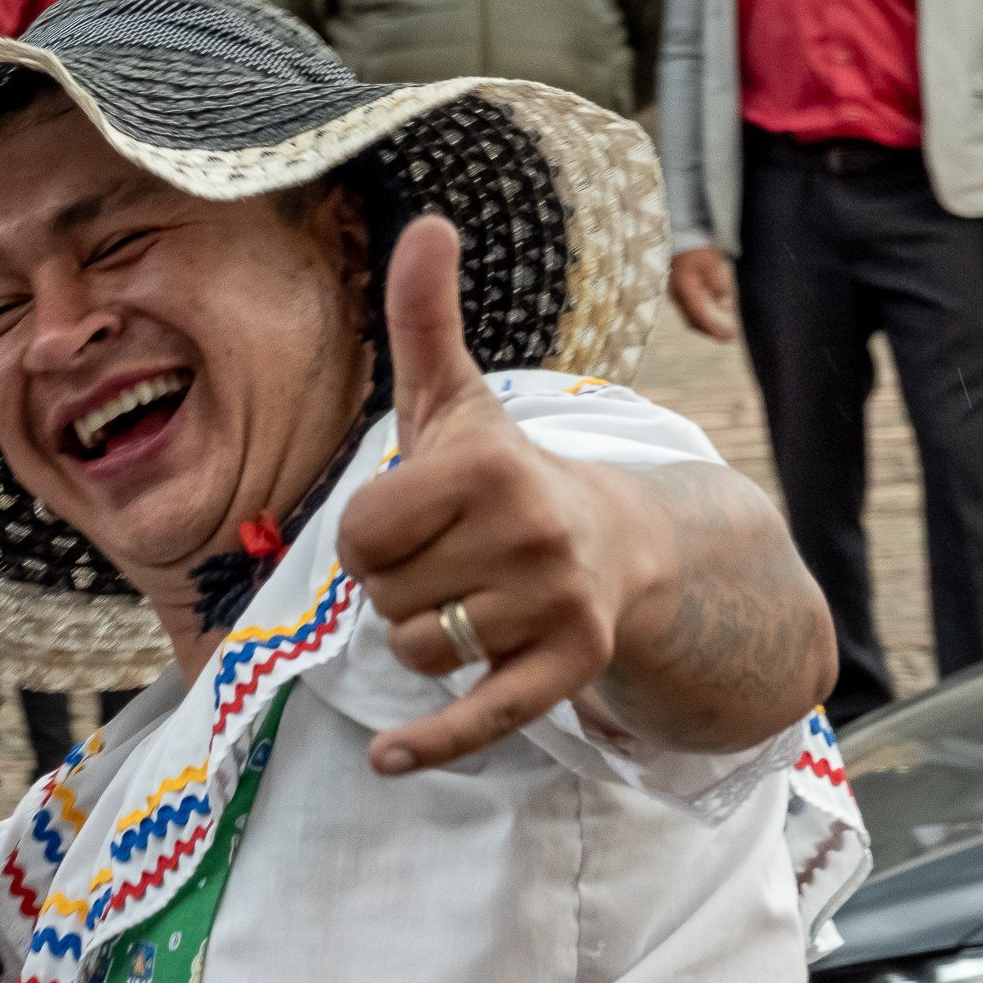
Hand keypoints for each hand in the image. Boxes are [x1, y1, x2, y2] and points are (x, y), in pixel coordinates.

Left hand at [338, 216, 658, 774]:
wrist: (624, 545)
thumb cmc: (507, 476)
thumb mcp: (456, 400)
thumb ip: (425, 319)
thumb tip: (427, 220)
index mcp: (488, 465)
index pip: (358, 535)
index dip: (371, 537)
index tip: (414, 522)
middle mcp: (530, 534)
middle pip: (383, 598)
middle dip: (399, 586)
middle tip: (452, 562)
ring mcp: (554, 606)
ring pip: (417, 652)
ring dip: (425, 640)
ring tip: (472, 602)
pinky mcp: (567, 672)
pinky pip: (477, 720)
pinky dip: (430, 745)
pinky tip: (386, 762)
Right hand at [667, 247, 737, 341]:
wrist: (683, 240)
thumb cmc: (698, 251)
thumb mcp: (712, 265)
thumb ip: (718, 286)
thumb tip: (725, 307)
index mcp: (685, 289)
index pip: (700, 316)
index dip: (714, 328)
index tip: (729, 336)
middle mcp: (677, 296)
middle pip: (693, 322)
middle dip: (710, 332)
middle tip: (729, 338)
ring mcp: (676, 296)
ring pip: (690, 319)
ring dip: (706, 327)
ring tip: (723, 332)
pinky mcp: (679, 294)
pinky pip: (690, 311)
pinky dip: (702, 318)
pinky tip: (713, 319)